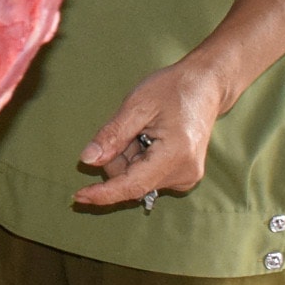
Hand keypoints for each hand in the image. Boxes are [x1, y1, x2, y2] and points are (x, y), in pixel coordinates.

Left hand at [71, 58, 229, 207]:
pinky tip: (150, 138)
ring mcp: (187, 177)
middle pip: (131, 181)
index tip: (79, 197)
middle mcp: (185, 173)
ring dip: (130, 157)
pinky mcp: (184, 177)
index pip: (133, 185)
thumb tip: (88, 160)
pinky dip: (140, 160)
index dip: (104, 193)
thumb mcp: (137, 105)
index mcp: (176, 155)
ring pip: (137, 179)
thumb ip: (112, 135)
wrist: (205, 87)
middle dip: (119, 158)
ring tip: (145, 129)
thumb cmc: (172, 89)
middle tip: (130, 128)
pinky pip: (147, 176)